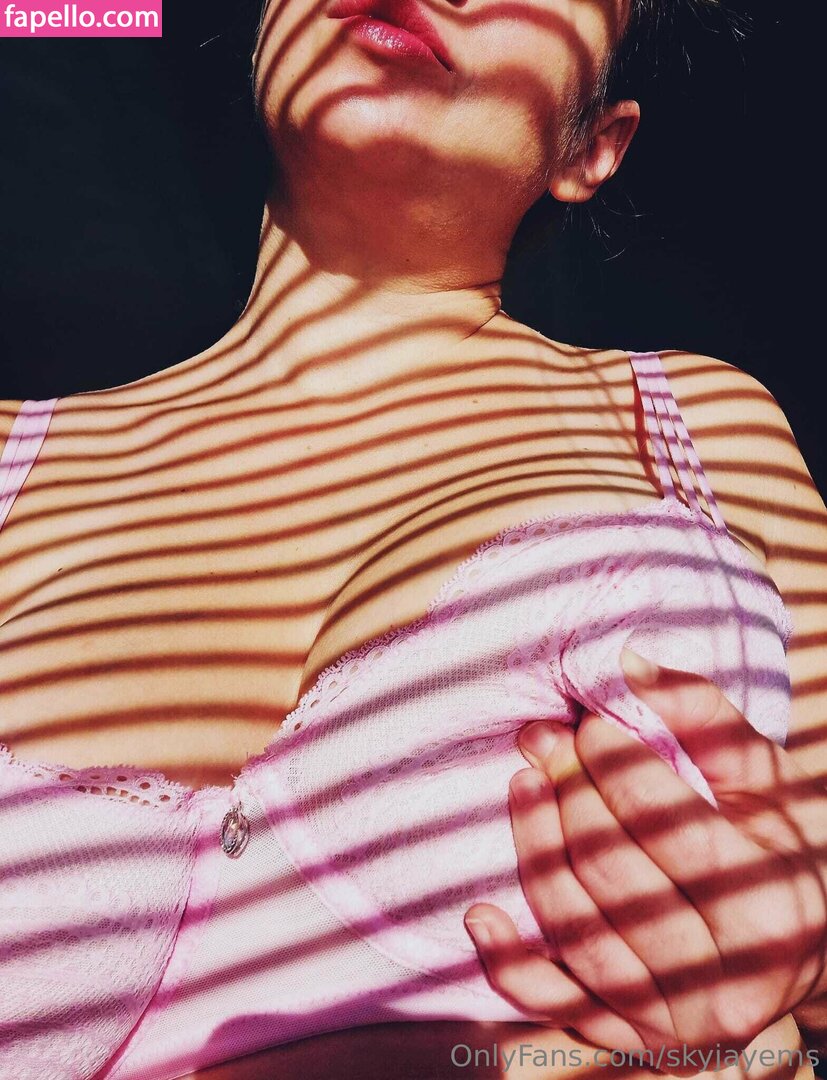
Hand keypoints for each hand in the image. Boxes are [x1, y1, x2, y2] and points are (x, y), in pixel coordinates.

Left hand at [464, 648, 826, 1057]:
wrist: (799, 948)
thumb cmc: (780, 846)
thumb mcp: (766, 778)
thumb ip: (702, 714)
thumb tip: (626, 661)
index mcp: (770, 907)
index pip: (670, 827)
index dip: (618, 767)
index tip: (590, 725)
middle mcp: (726, 981)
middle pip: (615, 876)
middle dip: (571, 795)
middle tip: (546, 740)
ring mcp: (675, 1022)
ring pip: (578, 931)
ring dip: (536, 848)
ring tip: (523, 782)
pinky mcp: (630, 1040)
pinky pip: (556, 1006)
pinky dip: (508, 965)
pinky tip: (478, 913)